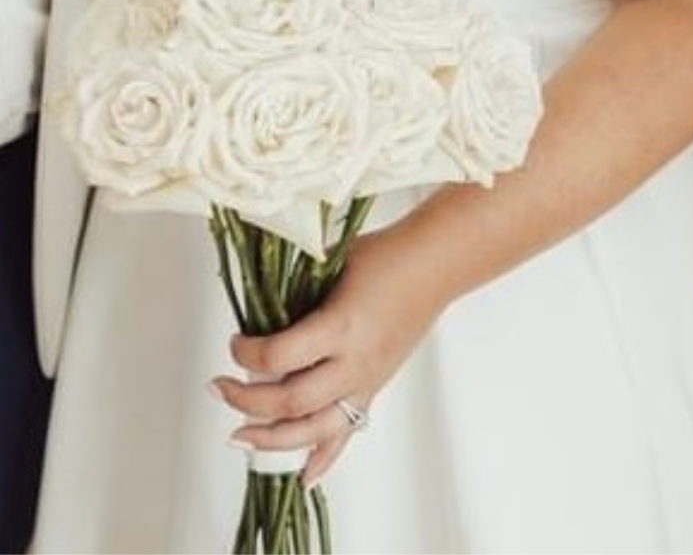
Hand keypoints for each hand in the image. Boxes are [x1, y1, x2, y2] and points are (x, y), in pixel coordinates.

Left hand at [211, 223, 447, 485]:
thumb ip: (297, 286)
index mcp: (339, 326)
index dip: (246, 354)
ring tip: (240, 436)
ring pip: (315, 429)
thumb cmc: (384, 255)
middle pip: (290, 401)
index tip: (235, 343)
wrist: (432, 266)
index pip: (279, 356)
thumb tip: (257, 301)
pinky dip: (325, 458)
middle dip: (246, 400)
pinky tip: (304, 476)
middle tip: (220, 387)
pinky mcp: (375, 387)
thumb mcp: (331, 263)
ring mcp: (366, 380)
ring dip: (272, 438)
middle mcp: (353, 362)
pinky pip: (347, 432)